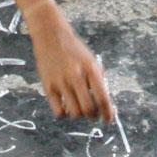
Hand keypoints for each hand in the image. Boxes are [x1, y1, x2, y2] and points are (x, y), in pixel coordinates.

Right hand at [26, 6, 112, 120]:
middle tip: (93, 115)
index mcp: (91, 69)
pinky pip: (58, 111)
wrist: (51, 36)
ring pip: (74, 112)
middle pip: (88, 109)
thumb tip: (104, 104)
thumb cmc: (74, 50)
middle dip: (93, 116)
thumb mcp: (91, 61)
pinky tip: (66, 106)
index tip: (108, 120)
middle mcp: (76, 77)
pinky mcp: (48, 86)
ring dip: (79, 115)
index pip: (102, 98)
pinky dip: (64, 113)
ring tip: (79, 109)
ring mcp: (61, 82)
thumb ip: (98, 80)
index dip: (108, 113)